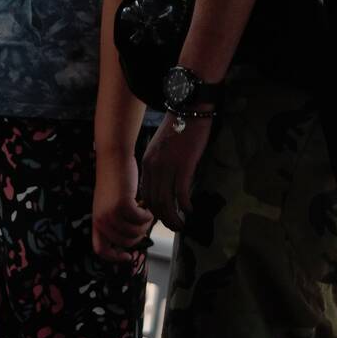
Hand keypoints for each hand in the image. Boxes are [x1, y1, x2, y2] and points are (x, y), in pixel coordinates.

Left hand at [91, 152, 153, 262]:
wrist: (114, 157)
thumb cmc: (115, 179)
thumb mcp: (109, 204)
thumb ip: (115, 221)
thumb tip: (130, 240)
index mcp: (96, 221)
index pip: (100, 250)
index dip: (114, 257)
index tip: (128, 256)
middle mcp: (101, 219)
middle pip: (124, 242)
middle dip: (138, 237)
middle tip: (145, 224)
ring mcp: (111, 213)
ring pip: (134, 232)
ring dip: (145, 225)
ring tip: (147, 213)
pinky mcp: (123, 204)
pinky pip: (141, 220)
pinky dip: (147, 215)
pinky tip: (147, 206)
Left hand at [138, 114, 211, 232]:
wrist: (188, 111)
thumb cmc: (178, 129)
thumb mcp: (160, 149)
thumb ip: (158, 167)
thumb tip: (164, 186)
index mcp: (147, 164)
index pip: (145, 195)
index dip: (153, 210)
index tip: (162, 218)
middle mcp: (154, 167)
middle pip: (154, 202)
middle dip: (163, 218)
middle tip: (174, 227)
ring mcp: (168, 167)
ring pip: (166, 201)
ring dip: (173, 217)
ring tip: (181, 225)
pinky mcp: (183, 166)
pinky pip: (181, 193)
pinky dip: (185, 205)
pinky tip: (190, 210)